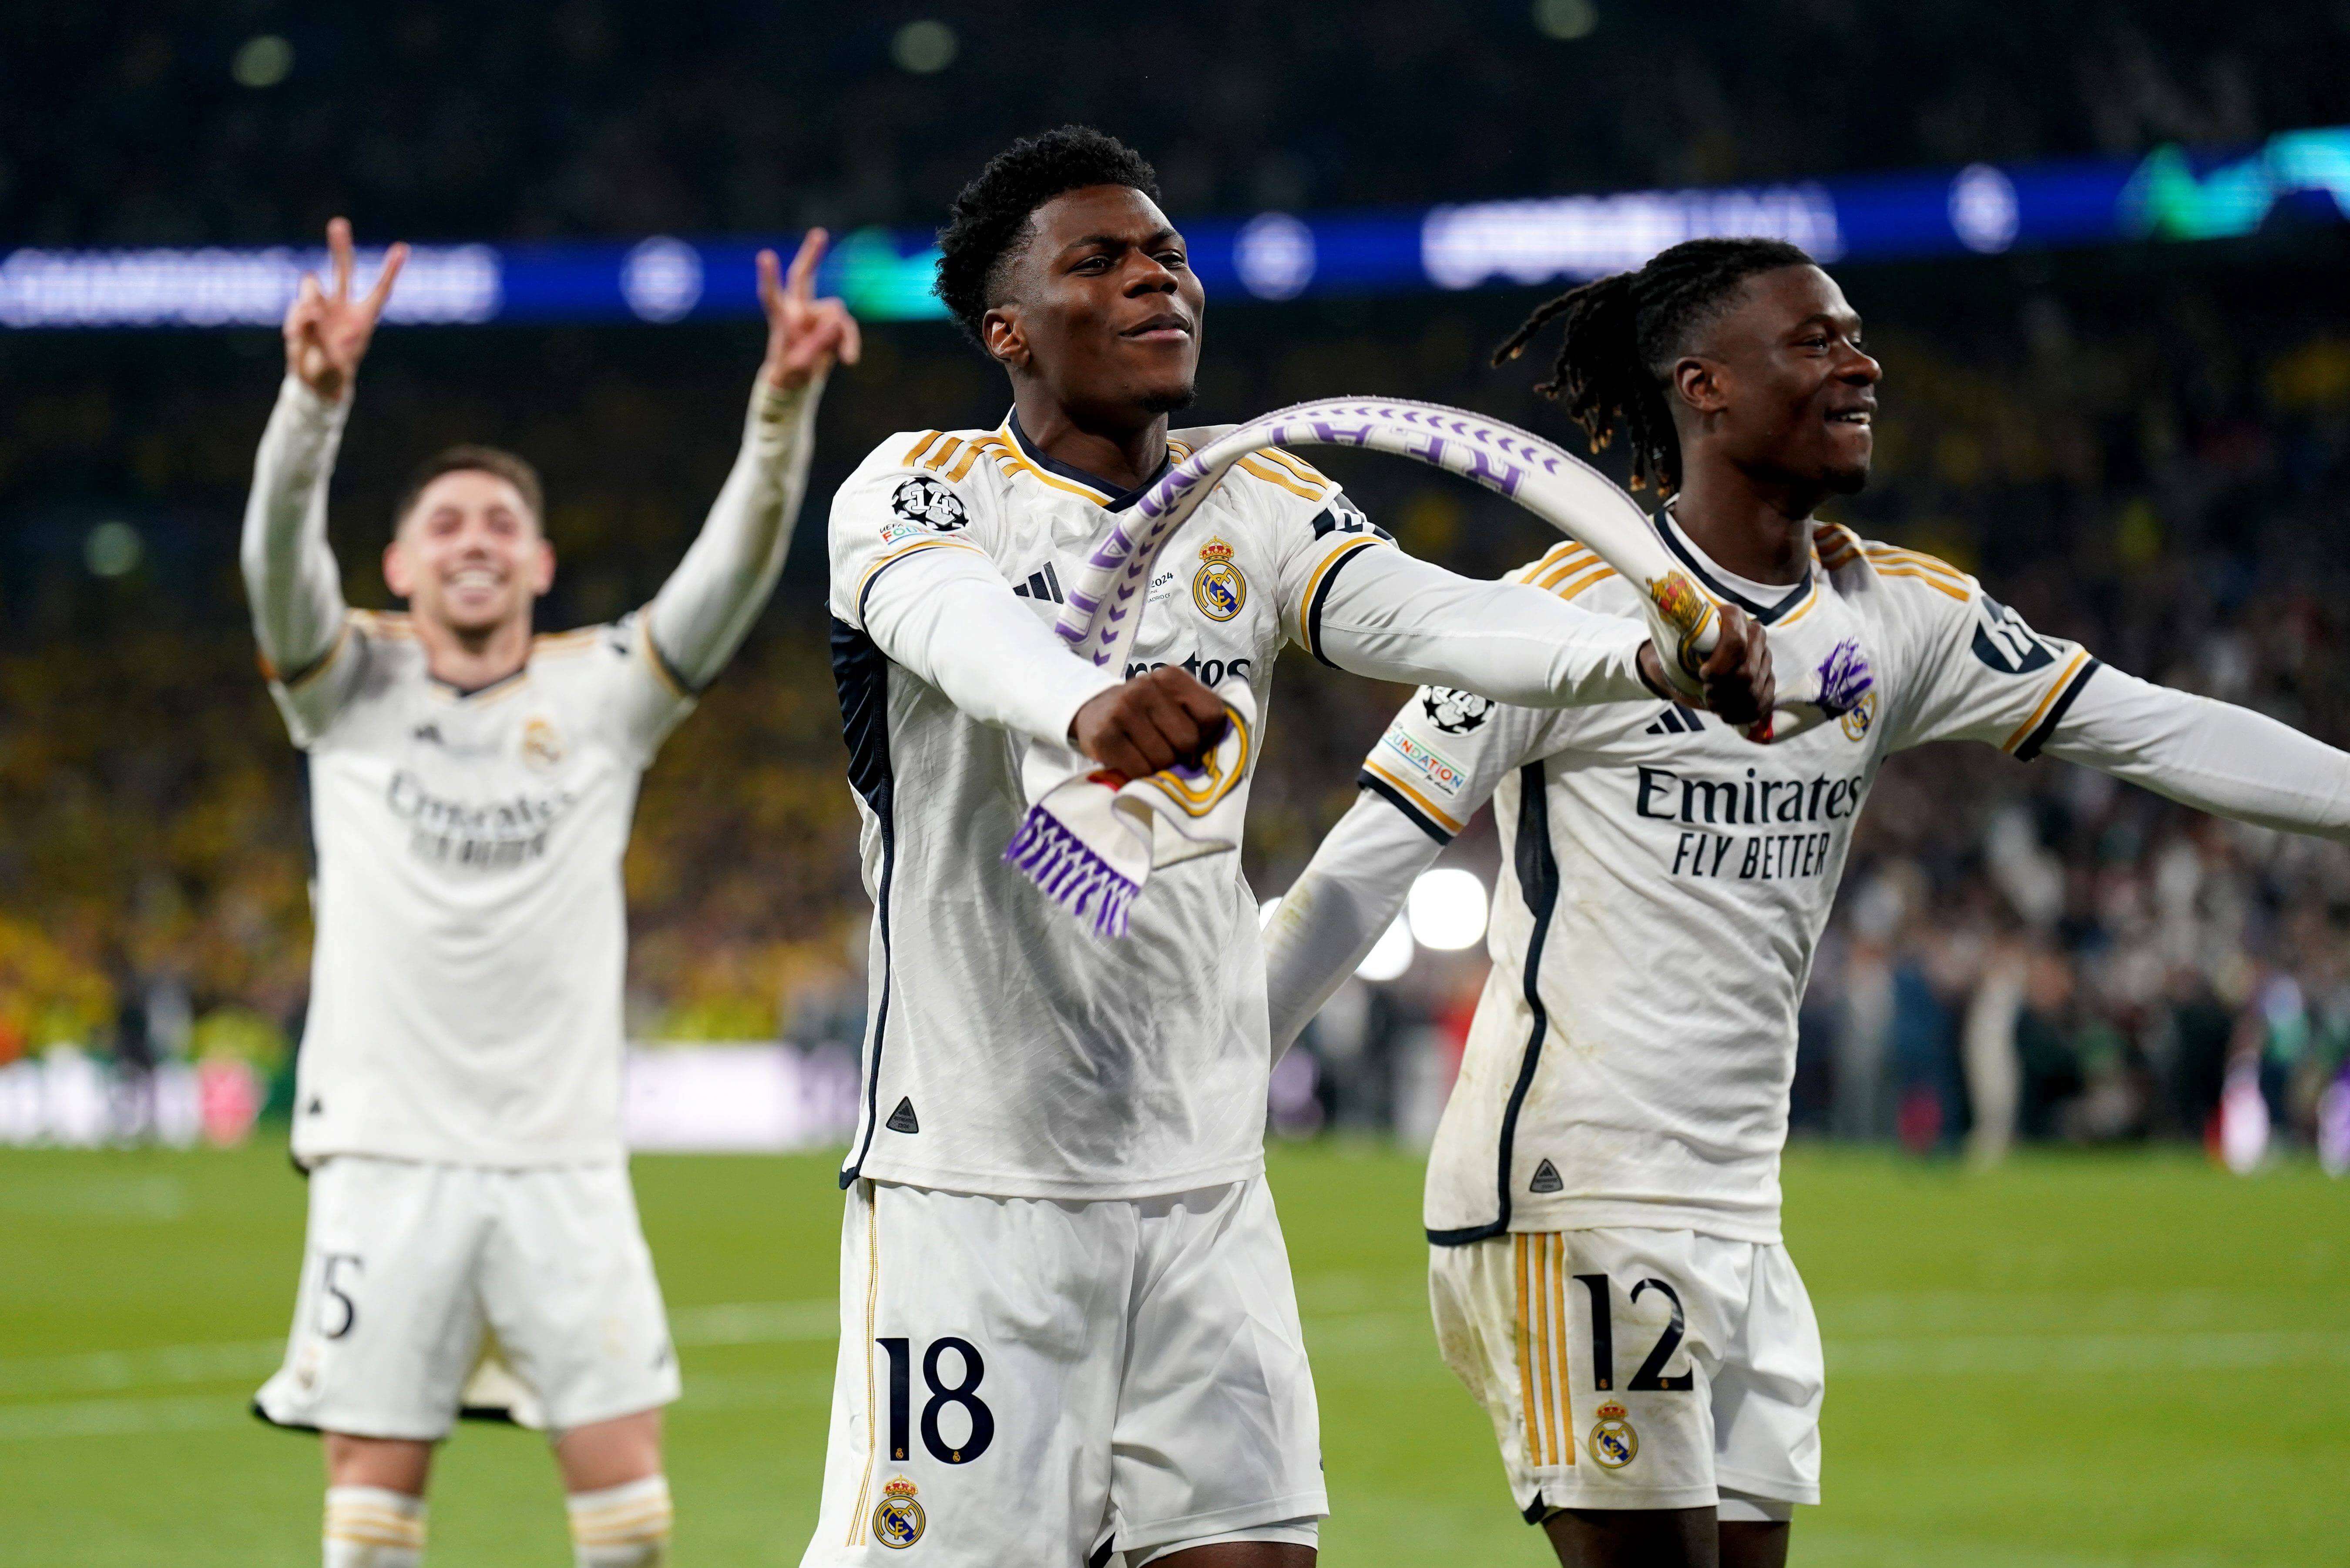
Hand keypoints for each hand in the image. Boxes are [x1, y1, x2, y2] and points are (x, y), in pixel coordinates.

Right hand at [283, 217, 406, 401]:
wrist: (314, 381)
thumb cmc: (332, 374)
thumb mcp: (332, 363)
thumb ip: (321, 336)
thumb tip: (310, 310)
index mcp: (363, 319)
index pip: (380, 290)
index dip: (390, 270)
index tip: (402, 248)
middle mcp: (343, 307)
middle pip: (343, 272)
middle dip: (339, 247)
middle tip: (338, 223)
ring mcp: (321, 307)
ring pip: (312, 286)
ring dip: (310, 299)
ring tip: (313, 323)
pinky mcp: (302, 312)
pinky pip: (296, 307)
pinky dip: (296, 321)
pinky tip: (298, 337)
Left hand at [758, 229, 861, 391]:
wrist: (797, 379)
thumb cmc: (789, 372)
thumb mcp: (798, 367)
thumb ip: (815, 345)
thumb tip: (836, 324)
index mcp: (781, 318)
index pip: (772, 296)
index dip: (769, 277)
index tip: (765, 255)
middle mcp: (798, 309)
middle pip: (802, 277)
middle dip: (811, 255)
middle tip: (819, 233)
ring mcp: (816, 313)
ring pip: (837, 314)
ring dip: (843, 337)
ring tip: (844, 359)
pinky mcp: (832, 322)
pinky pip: (848, 328)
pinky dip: (850, 343)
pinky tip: (849, 360)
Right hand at [1069, 666, 1230, 780]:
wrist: (1092, 710)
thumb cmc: (1144, 712)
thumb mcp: (1171, 702)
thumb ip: (1197, 717)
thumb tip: (1218, 754)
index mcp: (1170, 677)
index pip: (1212, 714)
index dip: (1207, 735)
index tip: (1193, 740)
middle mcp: (1146, 687)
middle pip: (1188, 741)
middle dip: (1182, 755)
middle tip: (1167, 752)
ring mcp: (1123, 710)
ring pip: (1164, 759)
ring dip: (1160, 768)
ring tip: (1148, 757)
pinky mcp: (1104, 736)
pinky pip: (1139, 771)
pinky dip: (1140, 776)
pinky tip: (1132, 763)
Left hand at [1638, 602, 1774, 729]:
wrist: (1682, 666)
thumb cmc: (1677, 650)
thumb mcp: (1674, 640)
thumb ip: (1680, 633)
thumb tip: (1677, 624)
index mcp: (1732, 616)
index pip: (1736, 643)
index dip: (1719, 666)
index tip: (1702, 674)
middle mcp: (1754, 634)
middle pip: (1747, 673)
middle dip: (1722, 690)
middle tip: (1706, 692)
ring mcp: (1764, 657)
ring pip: (1755, 690)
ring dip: (1730, 705)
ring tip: (1713, 703)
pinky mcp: (1767, 679)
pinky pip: (1765, 701)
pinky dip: (1745, 714)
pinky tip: (1727, 714)